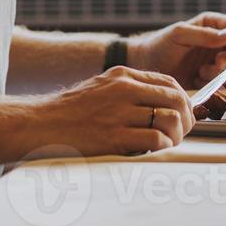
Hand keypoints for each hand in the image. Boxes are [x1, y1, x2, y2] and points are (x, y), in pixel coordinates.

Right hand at [36, 66, 194, 156]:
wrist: (38, 124)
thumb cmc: (69, 110)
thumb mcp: (101, 87)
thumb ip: (129, 90)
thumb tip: (161, 101)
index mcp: (123, 75)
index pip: (169, 82)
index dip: (184, 98)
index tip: (185, 112)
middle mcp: (124, 89)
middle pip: (175, 99)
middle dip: (186, 117)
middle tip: (183, 131)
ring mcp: (119, 113)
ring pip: (169, 119)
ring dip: (176, 134)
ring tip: (170, 142)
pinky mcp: (113, 137)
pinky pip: (155, 139)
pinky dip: (163, 146)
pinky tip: (156, 150)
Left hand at [130, 12, 225, 87]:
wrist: (146, 68)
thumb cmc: (160, 45)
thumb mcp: (180, 34)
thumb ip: (204, 34)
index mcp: (213, 25)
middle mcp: (219, 42)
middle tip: (218, 63)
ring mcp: (217, 61)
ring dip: (222, 72)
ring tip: (200, 71)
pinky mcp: (212, 78)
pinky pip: (225, 83)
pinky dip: (214, 83)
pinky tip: (197, 79)